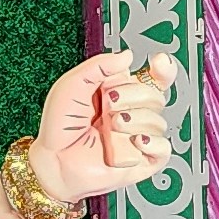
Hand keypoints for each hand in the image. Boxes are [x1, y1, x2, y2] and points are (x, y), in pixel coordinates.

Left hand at [29, 51, 175, 208]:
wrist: (54, 161)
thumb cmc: (58, 127)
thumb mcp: (72, 85)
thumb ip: (99, 66)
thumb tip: (127, 56)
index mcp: (119, 92)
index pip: (153, 78)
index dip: (162, 70)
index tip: (159, 64)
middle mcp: (131, 112)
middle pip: (155, 96)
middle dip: (131, 98)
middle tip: (107, 106)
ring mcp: (138, 135)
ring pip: (158, 121)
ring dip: (132, 122)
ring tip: (109, 129)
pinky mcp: (142, 159)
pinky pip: (164, 148)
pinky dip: (152, 143)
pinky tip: (136, 141)